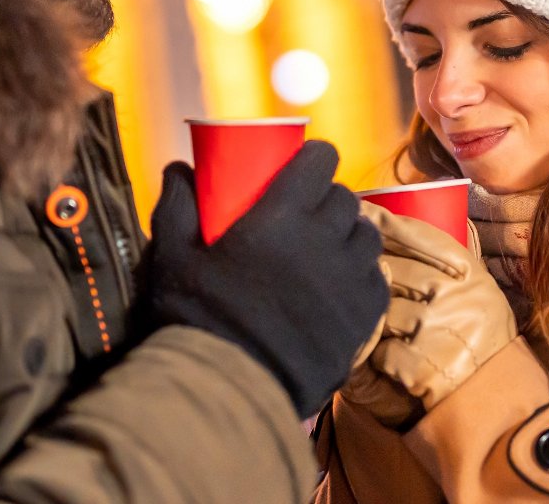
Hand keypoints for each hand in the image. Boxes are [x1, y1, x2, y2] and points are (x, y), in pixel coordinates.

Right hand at [145, 140, 388, 418]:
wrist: (229, 390)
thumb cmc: (196, 319)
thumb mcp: (173, 258)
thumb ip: (176, 206)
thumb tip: (177, 167)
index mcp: (281, 215)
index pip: (320, 160)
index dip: (315, 158)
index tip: (304, 166)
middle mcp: (324, 239)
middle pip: (344, 198)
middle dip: (328, 198)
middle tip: (307, 215)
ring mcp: (348, 279)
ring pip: (366, 237)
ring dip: (349, 235)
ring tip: (328, 250)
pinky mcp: (363, 317)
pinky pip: (375, 280)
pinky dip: (362, 276)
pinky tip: (342, 286)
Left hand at [340, 204, 516, 428]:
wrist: (496, 399)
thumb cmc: (477, 337)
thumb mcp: (475, 292)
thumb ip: (442, 265)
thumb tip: (386, 226)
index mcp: (472, 274)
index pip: (422, 236)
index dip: (386, 221)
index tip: (360, 209)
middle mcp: (458, 296)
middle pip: (394, 271)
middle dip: (376, 278)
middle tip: (359, 280)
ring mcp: (439, 329)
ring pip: (384, 311)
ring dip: (383, 326)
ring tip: (400, 337)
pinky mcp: (422, 365)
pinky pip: (383, 352)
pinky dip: (385, 360)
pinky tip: (402, 366)